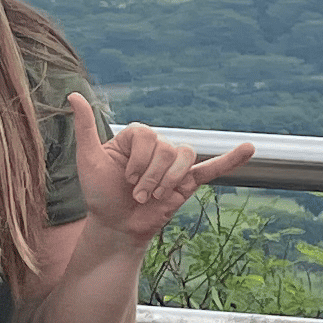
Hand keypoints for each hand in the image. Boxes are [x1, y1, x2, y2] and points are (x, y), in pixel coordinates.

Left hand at [68, 93, 255, 248]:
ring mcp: (174, 165)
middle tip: (137, 194)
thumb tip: (73, 95)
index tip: (125, 179)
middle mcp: (158, 147)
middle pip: (167, 148)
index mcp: (137, 137)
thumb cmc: (99, 194)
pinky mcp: (186, 183)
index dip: (137, 159)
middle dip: (150, 176)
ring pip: (184, 157)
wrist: (115, 227)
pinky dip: (230, 159)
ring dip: (168, 180)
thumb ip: (85, 128)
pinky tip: (249, 149)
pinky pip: (211, 168)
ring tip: (153, 197)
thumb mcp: (89, 160)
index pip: (148, 134)